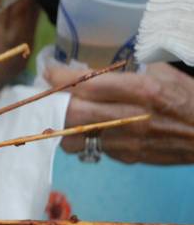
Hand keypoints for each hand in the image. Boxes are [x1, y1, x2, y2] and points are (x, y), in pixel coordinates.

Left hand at [45, 63, 193, 164]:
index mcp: (143, 91)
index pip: (88, 85)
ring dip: (60, 126)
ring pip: (75, 138)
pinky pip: (93, 148)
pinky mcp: (127, 157)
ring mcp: (127, 142)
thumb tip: (99, 66)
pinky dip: (82, 137)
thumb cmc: (191, 99)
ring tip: (59, 113)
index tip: (48, 71)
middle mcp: (131, 118)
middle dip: (52, 104)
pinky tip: (85, 127)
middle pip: (74, 114)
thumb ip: (132, 69)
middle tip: (45, 94)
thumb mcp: (166, 74)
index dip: (61, 78)